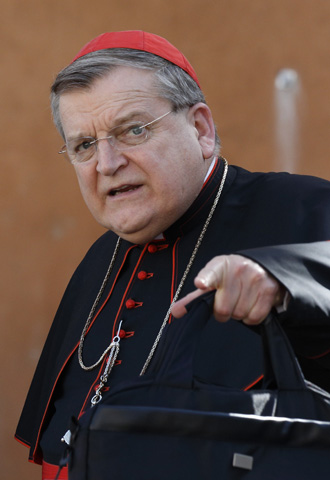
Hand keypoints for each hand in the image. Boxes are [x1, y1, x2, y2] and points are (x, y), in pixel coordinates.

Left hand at [171, 255, 285, 324]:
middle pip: (223, 309)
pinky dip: (251, 317)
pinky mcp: (269, 289)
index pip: (210, 273)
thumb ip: (194, 298)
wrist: (262, 266)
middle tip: (228, 301)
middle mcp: (238, 269)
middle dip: (224, 311)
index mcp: (219, 265)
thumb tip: (175, 312)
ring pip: (239, 314)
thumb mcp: (213, 280)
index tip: (200, 284)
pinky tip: (251, 304)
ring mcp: (255, 278)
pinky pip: (254, 317)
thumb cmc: (232, 277)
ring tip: (241, 300)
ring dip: (238, 313)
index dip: (205, 279)